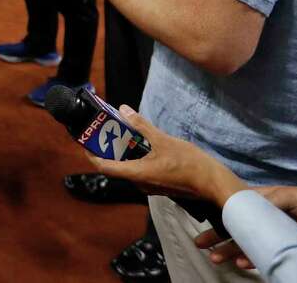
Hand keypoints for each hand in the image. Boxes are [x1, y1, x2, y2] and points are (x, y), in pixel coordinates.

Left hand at [84, 105, 247, 208]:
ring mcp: (150, 185)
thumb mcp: (163, 140)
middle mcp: (140, 183)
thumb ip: (141, 126)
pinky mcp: (160, 183)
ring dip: (122, 152)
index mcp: (136, 174)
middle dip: (107, 149)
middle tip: (102, 130)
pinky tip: (141, 143)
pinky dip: (136, 156)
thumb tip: (123, 110)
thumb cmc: (188, 163)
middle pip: (115, 167)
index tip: (82, 140)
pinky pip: (141, 169)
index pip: (103, 166)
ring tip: (120, 132)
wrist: (213, 183)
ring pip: (129, 168)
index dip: (90, 154)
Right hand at [194, 186, 296, 270]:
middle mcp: (263, 219)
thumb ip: (270, 200)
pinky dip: (250, 261)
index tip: (201, 216)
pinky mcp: (282, 252)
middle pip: (235, 227)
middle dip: (216, 235)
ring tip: (214, 258)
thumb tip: (248, 206)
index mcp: (262, 201)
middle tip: (200, 244)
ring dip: (229, 251)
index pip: (235, 205)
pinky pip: (261, 258)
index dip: (218, 210)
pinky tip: (241, 263)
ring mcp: (271, 237)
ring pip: (245, 245)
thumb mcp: (290, 196)